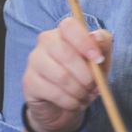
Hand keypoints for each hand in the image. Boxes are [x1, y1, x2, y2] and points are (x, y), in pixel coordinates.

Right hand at [21, 17, 112, 131]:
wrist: (63, 105)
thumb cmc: (83, 77)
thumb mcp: (100, 61)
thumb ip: (103, 46)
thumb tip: (96, 38)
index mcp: (64, 32)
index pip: (69, 26)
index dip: (85, 42)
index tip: (99, 60)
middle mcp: (46, 41)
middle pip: (67, 54)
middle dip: (87, 76)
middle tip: (94, 87)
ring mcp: (35, 60)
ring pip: (61, 76)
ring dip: (79, 91)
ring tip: (84, 96)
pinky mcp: (29, 80)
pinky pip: (54, 92)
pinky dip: (69, 102)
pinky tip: (73, 103)